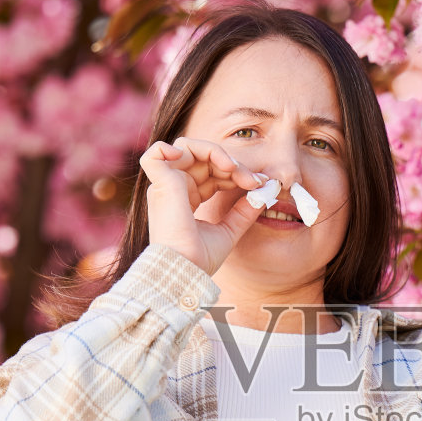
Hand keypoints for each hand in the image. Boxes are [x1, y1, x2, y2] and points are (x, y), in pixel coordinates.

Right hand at [139, 136, 269, 275]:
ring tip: (233, 168)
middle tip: (254, 180)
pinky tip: (204, 160)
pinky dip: (173, 148)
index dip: (236, 173)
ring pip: (187, 148)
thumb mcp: (229, 230)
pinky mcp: (161, 184)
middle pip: (203, 159)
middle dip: (233, 165)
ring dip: (215, 152)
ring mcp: (165, 185)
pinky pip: (156, 153)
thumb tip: (266, 192)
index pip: (211, 173)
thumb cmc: (200, 260)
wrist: (186, 272)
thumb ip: (244, 210)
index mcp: (186, 199)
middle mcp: (173, 189)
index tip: (259, 184)